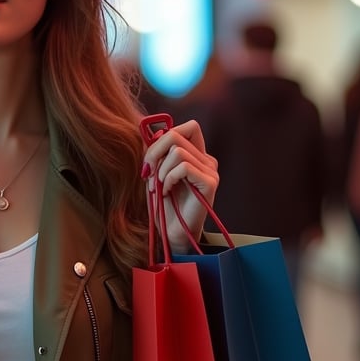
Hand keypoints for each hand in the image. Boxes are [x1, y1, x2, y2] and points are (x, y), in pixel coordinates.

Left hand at [142, 119, 218, 253]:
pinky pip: (183, 166)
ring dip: (160, 170)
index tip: (151, 157)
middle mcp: (207, 160)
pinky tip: (166, 191)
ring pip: (177, 151)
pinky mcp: (210, 183)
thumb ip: (156, 153)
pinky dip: (168, 178)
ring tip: (158, 187)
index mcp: (196, 155)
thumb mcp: (155, 173)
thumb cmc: (163, 204)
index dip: (165, 136)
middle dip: (154, 152)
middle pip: (177, 135)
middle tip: (148, 173)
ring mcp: (210, 171)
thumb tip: (149, 132)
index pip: (188, 127)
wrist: (172, 233)